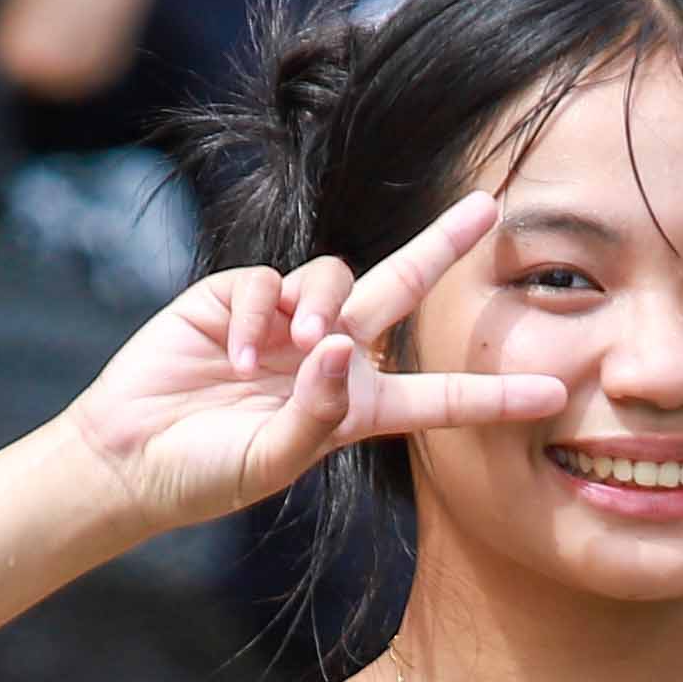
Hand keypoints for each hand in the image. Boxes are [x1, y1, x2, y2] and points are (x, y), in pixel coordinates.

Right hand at [59, 197, 566, 538]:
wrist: (128, 458)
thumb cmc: (205, 474)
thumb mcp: (270, 461)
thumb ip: (315, 413)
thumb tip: (344, 346)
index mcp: (355, 409)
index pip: (437, 398)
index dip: (493, 395)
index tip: (554, 393)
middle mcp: (331, 357)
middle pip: (400, 289)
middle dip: (442, 245)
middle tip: (489, 206)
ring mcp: (285, 323)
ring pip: (332, 277)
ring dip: (319, 309)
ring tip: (288, 352)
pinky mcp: (237, 297)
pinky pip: (267, 284)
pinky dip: (257, 317)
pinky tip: (234, 355)